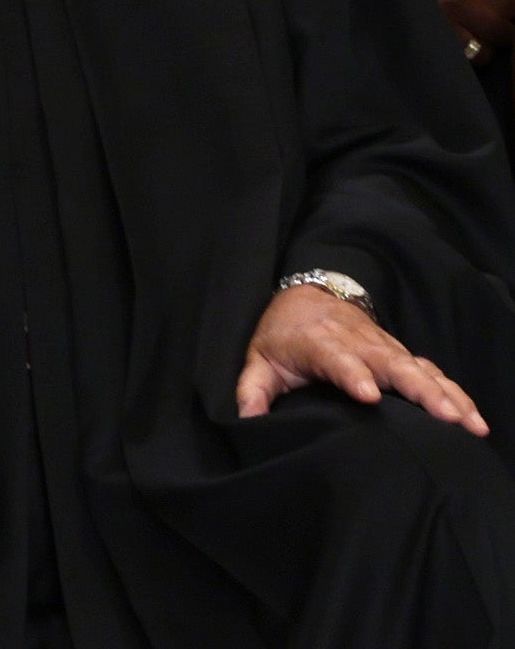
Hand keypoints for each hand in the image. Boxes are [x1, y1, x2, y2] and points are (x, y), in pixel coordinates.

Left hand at [236, 284, 486, 436]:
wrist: (309, 295)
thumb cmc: (283, 334)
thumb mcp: (259, 358)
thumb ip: (253, 390)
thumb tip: (247, 421)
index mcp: (320, 343)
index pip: (338, 358)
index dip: (353, 374)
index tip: (369, 395)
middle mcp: (359, 344)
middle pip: (394, 365)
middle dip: (420, 390)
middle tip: (446, 418)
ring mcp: (385, 348)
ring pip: (421, 369)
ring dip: (447, 395)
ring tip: (470, 425)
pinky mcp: (401, 355)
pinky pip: (433, 374)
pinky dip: (456, 393)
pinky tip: (474, 419)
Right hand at [405, 0, 514, 60]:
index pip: (495, 28)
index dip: (509, 32)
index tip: (509, 28)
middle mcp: (437, 22)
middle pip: (479, 54)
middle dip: (488, 49)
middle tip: (484, 37)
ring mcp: (417, 37)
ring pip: (456, 62)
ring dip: (465, 56)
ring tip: (461, 42)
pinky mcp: (399, 44)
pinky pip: (430, 60)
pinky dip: (441, 58)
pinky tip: (438, 45)